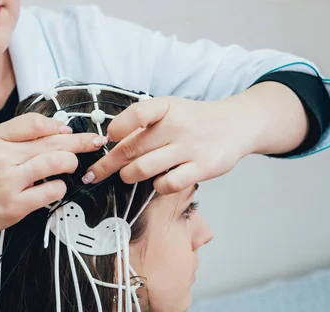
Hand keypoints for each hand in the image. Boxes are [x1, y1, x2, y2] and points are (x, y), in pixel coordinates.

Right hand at [0, 113, 107, 239]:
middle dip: (80, 142)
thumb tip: (59, 130)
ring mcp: (9, 182)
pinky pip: (52, 191)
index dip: (59, 126)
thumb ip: (18, 135)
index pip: (35, 123)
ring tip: (72, 166)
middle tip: (95, 142)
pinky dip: (60, 188)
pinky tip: (55, 188)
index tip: (72, 131)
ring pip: (56, 163)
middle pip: (52, 142)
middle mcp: (1, 157)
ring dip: (71, 163)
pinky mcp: (16, 205)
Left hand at [83, 96, 263, 193]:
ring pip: (143, 169)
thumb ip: (143, 123)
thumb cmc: (194, 120)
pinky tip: (158, 182)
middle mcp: (178, 124)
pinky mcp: (203, 167)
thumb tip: (109, 142)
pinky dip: (157, 186)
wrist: (236, 124)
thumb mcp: (170, 110)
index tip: (107, 140)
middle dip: (106, 165)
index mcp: (166, 106)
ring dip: (128, 176)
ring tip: (128, 176)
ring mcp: (191, 146)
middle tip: (93, 174)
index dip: (115, 129)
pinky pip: (167, 184)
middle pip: (130, 149)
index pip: (136, 114)